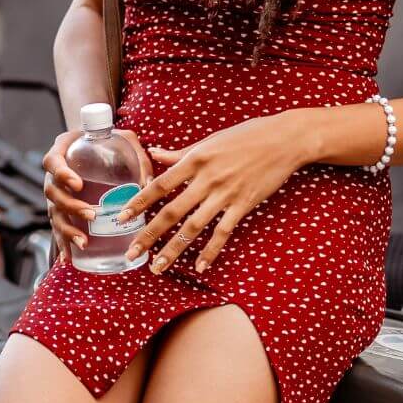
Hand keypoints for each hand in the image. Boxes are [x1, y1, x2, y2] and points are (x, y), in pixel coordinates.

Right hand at [42, 127, 153, 259]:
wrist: (99, 147)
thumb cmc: (112, 141)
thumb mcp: (126, 140)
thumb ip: (138, 155)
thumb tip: (148, 183)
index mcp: (64, 150)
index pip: (53, 161)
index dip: (61, 174)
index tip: (78, 184)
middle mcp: (54, 173)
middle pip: (52, 192)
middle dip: (70, 206)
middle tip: (91, 214)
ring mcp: (56, 193)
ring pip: (54, 213)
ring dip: (67, 230)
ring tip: (84, 242)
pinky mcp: (60, 209)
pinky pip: (57, 227)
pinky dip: (63, 243)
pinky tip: (70, 257)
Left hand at [114, 111, 308, 274]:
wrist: (283, 139)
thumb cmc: (246, 135)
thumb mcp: (210, 140)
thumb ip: (181, 153)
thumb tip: (154, 153)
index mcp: (195, 158)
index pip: (160, 184)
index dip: (138, 202)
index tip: (120, 217)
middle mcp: (207, 178)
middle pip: (171, 211)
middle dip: (149, 234)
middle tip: (131, 253)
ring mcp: (226, 193)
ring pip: (193, 227)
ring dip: (174, 249)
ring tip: (157, 267)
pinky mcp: (244, 205)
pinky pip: (223, 232)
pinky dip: (210, 251)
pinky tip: (199, 266)